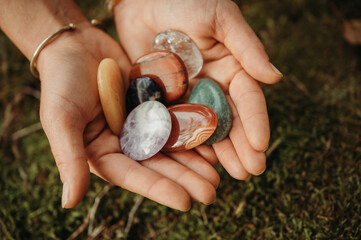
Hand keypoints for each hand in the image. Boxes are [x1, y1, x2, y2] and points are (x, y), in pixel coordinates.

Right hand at [38, 23, 218, 209]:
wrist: (77, 45)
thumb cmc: (61, 81)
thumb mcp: (61, 119)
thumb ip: (69, 158)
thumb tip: (68, 203)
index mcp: (103, 153)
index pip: (133, 176)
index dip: (158, 189)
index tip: (186, 202)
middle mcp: (125, 143)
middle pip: (158, 165)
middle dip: (185, 179)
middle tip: (212, 192)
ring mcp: (142, 124)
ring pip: (172, 146)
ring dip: (194, 161)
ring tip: (217, 175)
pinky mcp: (154, 106)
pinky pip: (176, 121)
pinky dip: (193, 131)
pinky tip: (212, 142)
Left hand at [114, 0, 281, 178]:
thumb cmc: (186, 0)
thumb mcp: (221, 18)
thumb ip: (247, 47)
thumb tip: (275, 78)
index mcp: (231, 68)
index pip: (247, 99)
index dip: (255, 122)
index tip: (260, 146)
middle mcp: (212, 86)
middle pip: (229, 121)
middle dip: (240, 146)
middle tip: (249, 172)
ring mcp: (188, 96)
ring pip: (205, 129)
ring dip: (218, 152)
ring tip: (229, 175)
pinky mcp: (164, 100)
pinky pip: (175, 125)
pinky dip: (185, 144)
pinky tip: (194, 163)